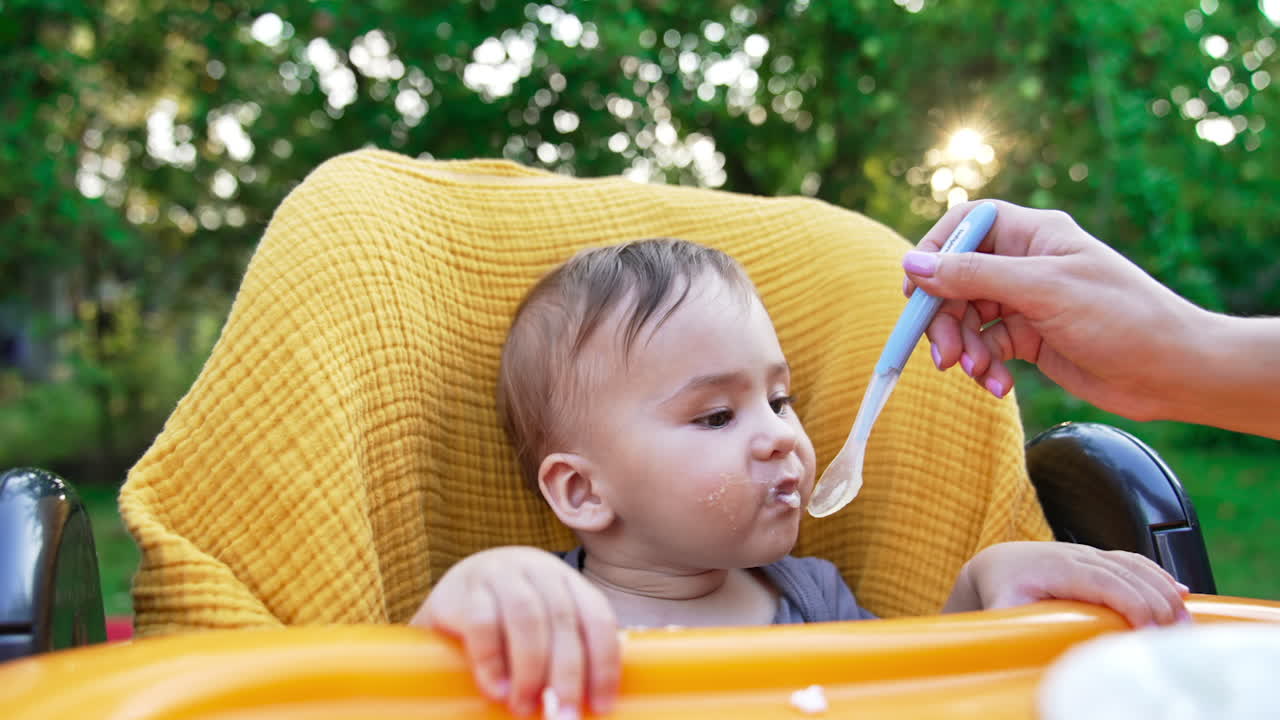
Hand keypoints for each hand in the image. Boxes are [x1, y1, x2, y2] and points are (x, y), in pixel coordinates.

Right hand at [411, 547, 620, 717]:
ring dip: (530, 670)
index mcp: (566, 580)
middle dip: (567, 674)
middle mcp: (537, 569)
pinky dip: (492, 661)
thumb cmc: (508, 620)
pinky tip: (497, 689)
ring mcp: (499, 574)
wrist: (452, 591)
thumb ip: (566, 648)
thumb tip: (587, 704)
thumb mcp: (543, 625)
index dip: (603, 663)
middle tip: (563, 716)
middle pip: (562, 620)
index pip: (596, 617)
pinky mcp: (462, 590)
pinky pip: (482, 623)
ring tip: (524, 706)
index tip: (600, 705)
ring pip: (526, 618)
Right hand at [901, 200, 1206, 423]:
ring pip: (967, 318)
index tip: (918, 293)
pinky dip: (986, 368)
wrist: (1174, 372)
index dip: (934, 254)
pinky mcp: (1031, 339)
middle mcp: (1025, 263)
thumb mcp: (1042, 290)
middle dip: (945, 320)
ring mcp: (1027, 302)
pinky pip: (988, 347)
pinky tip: (1000, 387)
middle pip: (955, 281)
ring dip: (964, 349)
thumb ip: (973, 275)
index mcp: (1031, 235)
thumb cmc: (1121, 318)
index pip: (963, 227)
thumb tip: (912, 264)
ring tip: (979, 375)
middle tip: (945, 357)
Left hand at [944, 541, 1190, 627]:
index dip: (1131, 602)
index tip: (1150, 630)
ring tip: (1186, 622)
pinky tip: (1181, 594)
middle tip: (1179, 635)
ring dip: (1165, 591)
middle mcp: (1077, 556)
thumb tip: (1022, 651)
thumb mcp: (999, 610)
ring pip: (1136, 566)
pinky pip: (1135, 562)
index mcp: (1057, 568)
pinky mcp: (1100, 558)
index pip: (1104, 580)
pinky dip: (1160, 576)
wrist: (998, 565)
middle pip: (1128, 574)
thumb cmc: (1000, 589)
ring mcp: (1091, 554)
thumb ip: (1011, 628)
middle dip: (1158, 603)